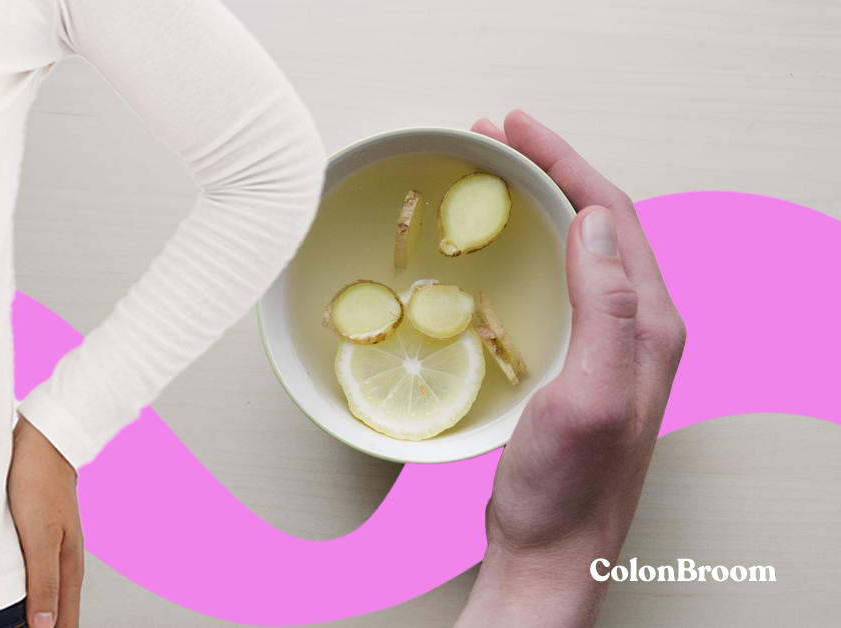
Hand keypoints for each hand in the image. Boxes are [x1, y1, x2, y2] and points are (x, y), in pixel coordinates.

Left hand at [8, 416, 83, 627]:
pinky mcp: (36, 537)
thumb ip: (44, 583)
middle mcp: (64, 562)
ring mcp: (51, 549)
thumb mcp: (40, 537)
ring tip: (15, 625)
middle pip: (58, 613)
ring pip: (45, 595)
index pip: (66, 623)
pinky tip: (9, 594)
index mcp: (69, 568)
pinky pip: (33, 575)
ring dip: (34, 615)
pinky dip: (25, 592)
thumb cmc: (40, 482)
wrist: (40, 440)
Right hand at [453, 111, 686, 626]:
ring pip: (582, 248)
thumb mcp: (589, 396)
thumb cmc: (567, 488)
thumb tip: (594, 222)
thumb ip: (605, 310)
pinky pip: (564, 281)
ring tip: (498, 174)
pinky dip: (534, 244)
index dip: (565, 161)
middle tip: (496, 138)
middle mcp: (639, 329)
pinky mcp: (580, 362)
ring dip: (544, 201)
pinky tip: (507, 246)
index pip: (612, 216)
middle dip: (552, 168)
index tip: (513, 128)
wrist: (552, 550)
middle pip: (601, 222)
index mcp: (650, 326)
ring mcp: (611, 345)